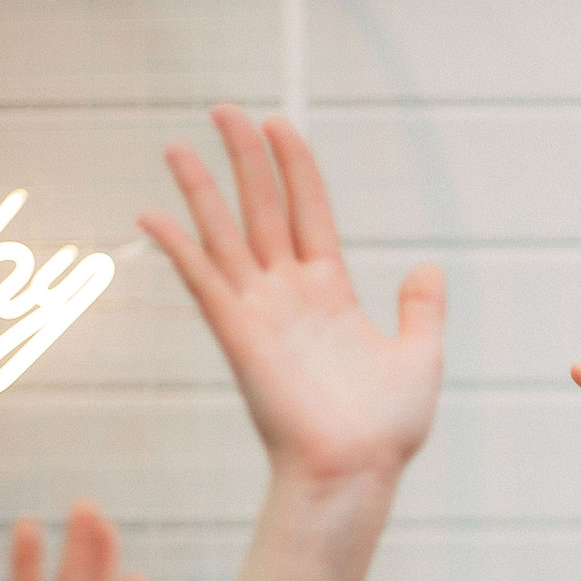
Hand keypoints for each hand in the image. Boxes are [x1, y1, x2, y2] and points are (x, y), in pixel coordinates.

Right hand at [140, 105, 443, 483]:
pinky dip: (179, 248)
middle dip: (244, 159)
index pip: (309, 212)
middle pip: (264, 209)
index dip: (295, 167)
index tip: (279, 124)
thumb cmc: (386, 429)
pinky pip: (204, 282)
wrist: (358, 471)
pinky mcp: (240, 337)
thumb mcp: (421, 357)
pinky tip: (151, 215)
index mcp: (332, 293)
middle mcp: (291, 295)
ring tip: (178, 145)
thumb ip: (422, 309)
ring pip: (227, 236)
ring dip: (202, 190)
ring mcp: (262, 313)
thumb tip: (428, 267)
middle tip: (222, 109)